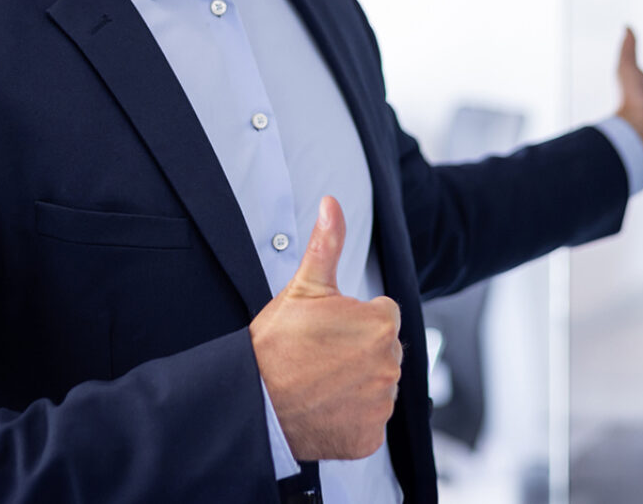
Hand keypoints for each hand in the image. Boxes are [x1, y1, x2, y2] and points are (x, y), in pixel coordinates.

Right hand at [249, 196, 401, 461]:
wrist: (253, 401)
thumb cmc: (275, 346)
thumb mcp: (303, 288)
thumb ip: (327, 245)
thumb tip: (332, 205)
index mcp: (380, 326)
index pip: (383, 316)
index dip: (354, 321)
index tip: (328, 331)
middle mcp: (389, 366)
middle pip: (383, 352)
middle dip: (359, 352)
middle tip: (321, 357)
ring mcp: (381, 404)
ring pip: (378, 387)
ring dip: (358, 385)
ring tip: (320, 382)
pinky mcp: (369, 437)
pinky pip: (369, 423)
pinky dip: (352, 419)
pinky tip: (325, 408)